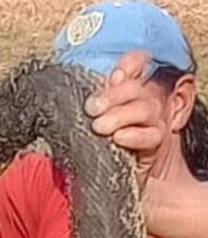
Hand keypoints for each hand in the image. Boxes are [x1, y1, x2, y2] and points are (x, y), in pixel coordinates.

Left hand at [83, 50, 165, 185]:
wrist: (118, 174)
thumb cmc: (99, 141)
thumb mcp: (93, 116)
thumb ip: (94, 99)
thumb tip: (82, 89)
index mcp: (130, 88)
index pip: (139, 63)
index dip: (131, 64)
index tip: (114, 75)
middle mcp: (146, 100)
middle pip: (138, 88)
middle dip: (114, 95)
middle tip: (92, 108)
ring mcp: (154, 122)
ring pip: (146, 109)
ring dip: (121, 115)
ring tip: (99, 126)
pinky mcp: (155, 144)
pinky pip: (152, 136)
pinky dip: (134, 136)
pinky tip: (118, 138)